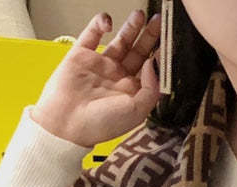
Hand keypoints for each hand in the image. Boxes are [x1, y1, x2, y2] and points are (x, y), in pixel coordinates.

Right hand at [32, 9, 162, 150]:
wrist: (67, 123)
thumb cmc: (101, 124)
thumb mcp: (136, 111)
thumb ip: (150, 88)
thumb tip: (153, 63)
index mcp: (132, 92)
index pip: (150, 69)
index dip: (160, 55)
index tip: (170, 40)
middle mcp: (118, 77)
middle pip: (138, 52)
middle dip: (149, 35)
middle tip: (158, 20)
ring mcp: (100, 65)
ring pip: (119, 41)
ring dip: (130, 27)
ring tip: (140, 14)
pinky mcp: (81, 55)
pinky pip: (91, 34)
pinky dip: (99, 24)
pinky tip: (109, 21)